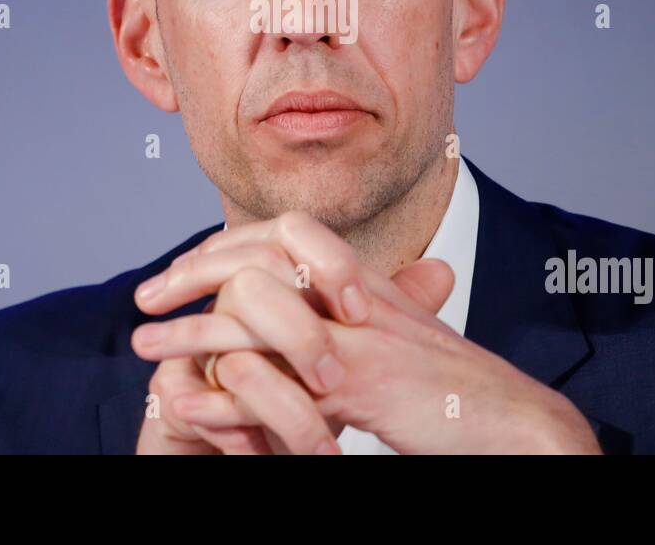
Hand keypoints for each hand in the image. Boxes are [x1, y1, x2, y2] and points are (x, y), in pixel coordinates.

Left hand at [133, 211, 601, 453]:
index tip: (185, 269)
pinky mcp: (361, 384)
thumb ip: (347, 330)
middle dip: (194, 270)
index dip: (228, 244)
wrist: (514, 421)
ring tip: (140, 346)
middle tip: (147, 296)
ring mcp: (357, 337)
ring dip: (188, 331)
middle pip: (261, 253)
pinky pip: (274, 381)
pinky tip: (187, 406)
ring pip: (255, 312)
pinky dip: (223, 397)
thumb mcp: (395, 345)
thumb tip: (302, 333)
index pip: (284, 233)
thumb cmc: (454, 390)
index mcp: (362, 283)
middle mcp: (357, 297)